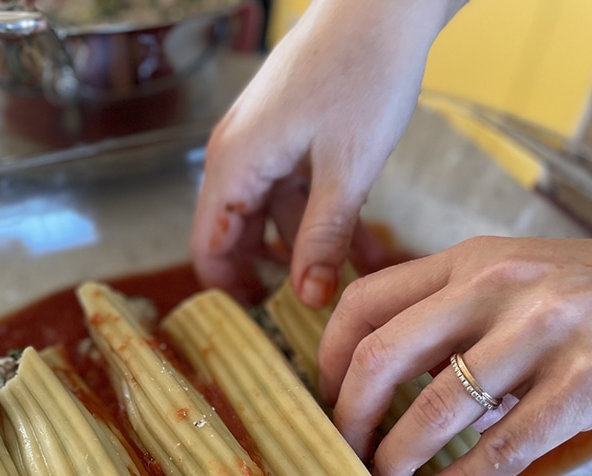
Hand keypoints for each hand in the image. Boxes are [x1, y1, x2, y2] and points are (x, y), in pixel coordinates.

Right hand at [190, 0, 462, 307]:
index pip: (208, 249)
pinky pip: (297, 190)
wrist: (383, 0)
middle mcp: (238, 156)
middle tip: (310, 316)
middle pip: (238, 237)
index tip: (262, 327)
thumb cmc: (363, 71)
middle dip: (273, 277)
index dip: (229, 292)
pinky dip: (325, 219)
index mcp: (234, 166)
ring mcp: (264, 143)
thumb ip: (322, 237)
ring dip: (311, 251)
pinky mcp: (291, 133)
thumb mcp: (347, 169)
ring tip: (354, 285)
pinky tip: (366, 248)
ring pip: (276, 217)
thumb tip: (305, 297)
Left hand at [318, 236, 591, 475]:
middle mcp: (499, 285)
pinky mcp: (589, 379)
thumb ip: (461, 324)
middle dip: (348, 416)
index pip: (367, 301)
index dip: (329, 356)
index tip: (323, 396)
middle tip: (343, 453)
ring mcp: (544, 329)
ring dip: (399, 458)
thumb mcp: (524, 286)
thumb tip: (404, 393)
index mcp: (473, 261)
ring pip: (438, 407)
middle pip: (383, 355)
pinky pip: (506, 443)